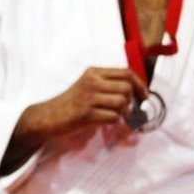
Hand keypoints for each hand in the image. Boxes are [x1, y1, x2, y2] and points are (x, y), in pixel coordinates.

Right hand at [32, 66, 147, 134]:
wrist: (49, 115)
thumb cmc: (71, 102)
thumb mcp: (88, 84)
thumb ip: (108, 83)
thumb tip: (136, 90)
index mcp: (94, 72)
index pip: (126, 73)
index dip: (139, 85)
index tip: (143, 96)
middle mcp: (92, 82)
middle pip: (127, 87)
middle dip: (132, 100)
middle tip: (128, 108)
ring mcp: (89, 97)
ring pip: (122, 102)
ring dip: (123, 111)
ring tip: (115, 114)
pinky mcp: (87, 114)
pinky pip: (113, 116)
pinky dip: (115, 121)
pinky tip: (106, 121)